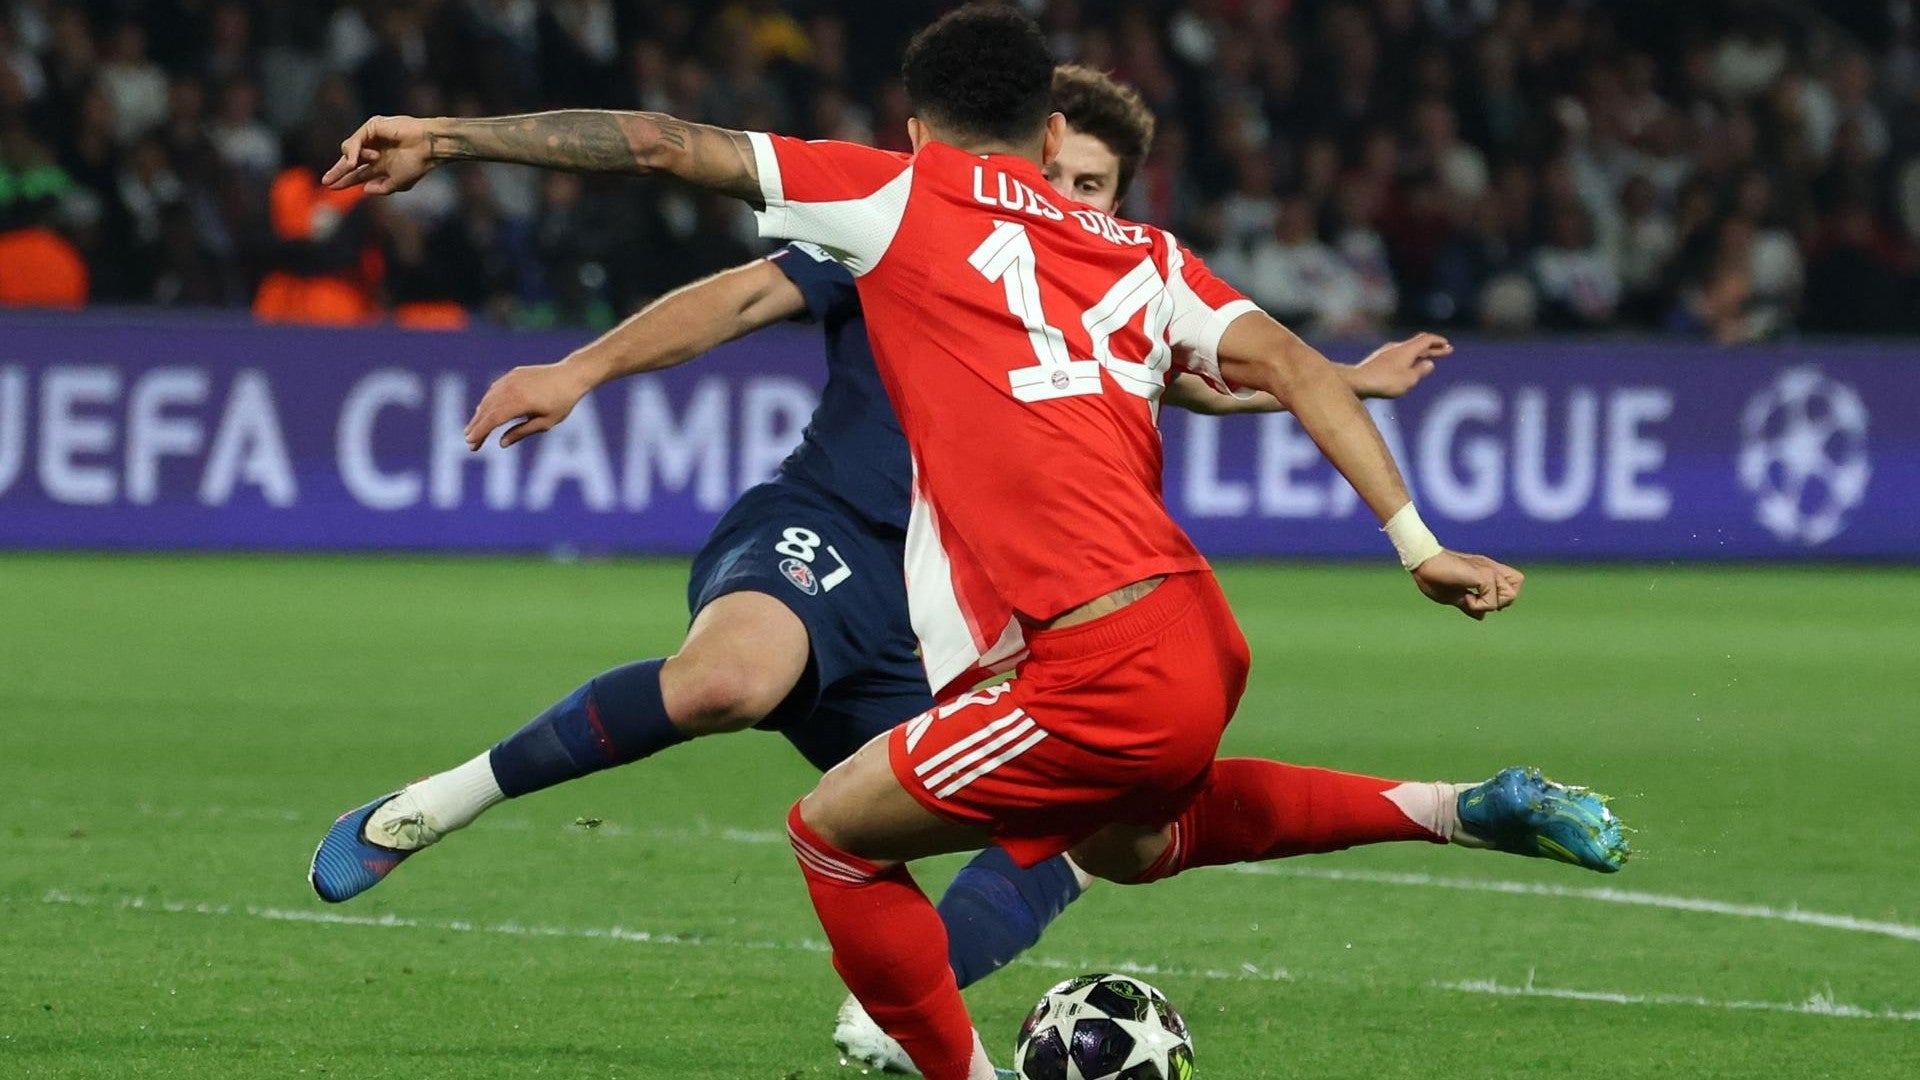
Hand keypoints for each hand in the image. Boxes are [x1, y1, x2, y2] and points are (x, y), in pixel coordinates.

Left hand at [323, 115, 437, 194]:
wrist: (428, 147)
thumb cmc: (418, 164)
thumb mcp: (399, 183)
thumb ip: (382, 188)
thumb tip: (364, 190)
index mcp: (380, 165)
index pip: (358, 173)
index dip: (345, 180)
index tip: (332, 187)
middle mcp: (374, 151)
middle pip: (349, 162)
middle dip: (338, 171)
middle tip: (326, 181)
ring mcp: (372, 138)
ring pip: (348, 150)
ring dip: (351, 161)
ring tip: (355, 166)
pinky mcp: (372, 127)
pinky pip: (356, 140)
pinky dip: (353, 151)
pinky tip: (354, 160)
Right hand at [464, 362, 594, 449]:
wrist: (571, 375)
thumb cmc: (562, 402)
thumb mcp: (545, 423)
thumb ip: (521, 432)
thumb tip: (501, 443)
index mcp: (519, 402)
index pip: (493, 419)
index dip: (480, 432)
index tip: (471, 443)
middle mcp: (511, 388)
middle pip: (487, 410)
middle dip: (476, 426)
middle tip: (469, 441)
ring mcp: (510, 379)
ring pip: (488, 399)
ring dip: (479, 414)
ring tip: (474, 429)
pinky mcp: (513, 374)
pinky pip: (495, 389)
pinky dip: (488, 401)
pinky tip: (484, 411)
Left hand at [1350, 332, 1451, 398]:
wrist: (1355, 382)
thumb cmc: (1384, 382)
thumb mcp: (1408, 380)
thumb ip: (1421, 371)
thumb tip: (1428, 364)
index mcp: (1407, 349)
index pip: (1427, 339)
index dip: (1439, 342)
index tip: (1448, 345)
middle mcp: (1396, 347)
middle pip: (1418, 343)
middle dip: (1433, 347)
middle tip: (1446, 350)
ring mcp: (1385, 353)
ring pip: (1408, 349)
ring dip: (1421, 353)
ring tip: (1429, 358)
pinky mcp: (1377, 361)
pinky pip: (1398, 356)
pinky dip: (1409, 358)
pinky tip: (1408, 366)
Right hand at [1410, 550, 1523, 620]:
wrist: (1421, 562)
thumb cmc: (1431, 576)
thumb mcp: (1453, 595)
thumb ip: (1469, 604)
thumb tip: (1482, 616)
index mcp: (1485, 571)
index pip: (1512, 584)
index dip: (1501, 597)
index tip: (1477, 598)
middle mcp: (1491, 568)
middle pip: (1515, 590)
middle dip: (1499, 602)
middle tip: (1476, 598)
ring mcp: (1488, 570)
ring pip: (1509, 597)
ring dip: (1489, 604)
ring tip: (1468, 597)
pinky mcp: (1483, 575)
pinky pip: (1491, 601)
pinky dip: (1477, 605)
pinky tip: (1463, 596)